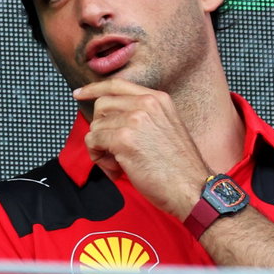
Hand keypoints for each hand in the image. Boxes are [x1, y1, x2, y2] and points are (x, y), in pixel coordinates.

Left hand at [72, 80, 211, 217]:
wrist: (193, 189)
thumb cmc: (180, 168)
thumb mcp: (166, 128)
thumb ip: (142, 117)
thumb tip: (110, 120)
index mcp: (158, 99)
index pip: (117, 84)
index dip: (94, 88)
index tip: (79, 94)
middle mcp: (146, 103)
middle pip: (101, 105)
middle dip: (100, 128)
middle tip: (112, 151)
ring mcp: (135, 119)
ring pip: (95, 126)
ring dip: (100, 148)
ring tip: (119, 164)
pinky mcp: (124, 139)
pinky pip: (93, 142)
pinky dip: (98, 158)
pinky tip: (116, 169)